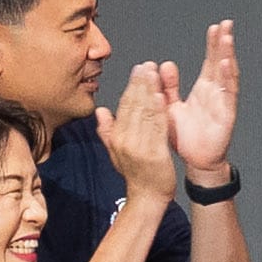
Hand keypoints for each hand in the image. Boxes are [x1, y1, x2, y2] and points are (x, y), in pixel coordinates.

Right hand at [110, 56, 183, 196]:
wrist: (147, 197)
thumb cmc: (135, 174)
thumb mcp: (116, 152)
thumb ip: (107, 131)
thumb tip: (100, 110)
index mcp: (117, 138)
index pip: (124, 106)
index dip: (132, 86)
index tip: (138, 68)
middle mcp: (125, 140)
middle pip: (134, 106)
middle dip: (141, 83)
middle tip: (147, 64)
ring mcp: (139, 147)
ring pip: (145, 113)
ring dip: (150, 91)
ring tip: (154, 73)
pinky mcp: (155, 154)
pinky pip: (157, 128)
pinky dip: (159, 111)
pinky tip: (162, 96)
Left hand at [171, 20, 242, 179]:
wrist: (195, 161)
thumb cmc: (186, 136)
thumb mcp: (171, 107)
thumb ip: (168, 87)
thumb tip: (164, 65)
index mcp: (204, 89)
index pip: (210, 61)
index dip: (213, 45)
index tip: (214, 27)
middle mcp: (216, 92)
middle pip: (222, 63)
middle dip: (224, 43)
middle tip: (226, 24)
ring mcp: (223, 102)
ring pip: (227, 75)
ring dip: (228, 56)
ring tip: (227, 38)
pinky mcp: (226, 115)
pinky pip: (228, 94)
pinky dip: (228, 78)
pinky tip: (227, 64)